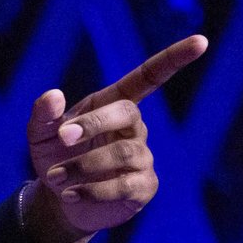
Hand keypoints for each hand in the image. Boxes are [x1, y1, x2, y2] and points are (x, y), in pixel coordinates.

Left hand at [18, 34, 207, 242]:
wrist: (58, 201)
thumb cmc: (55, 157)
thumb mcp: (40, 135)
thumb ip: (44, 115)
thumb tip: (53, 96)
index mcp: (114, 104)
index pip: (149, 77)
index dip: (174, 59)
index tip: (201, 41)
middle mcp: (134, 128)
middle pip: (128, 113)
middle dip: (94, 123)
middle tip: (62, 138)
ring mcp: (142, 158)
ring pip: (124, 154)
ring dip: (83, 165)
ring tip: (55, 177)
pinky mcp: (143, 188)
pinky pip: (124, 187)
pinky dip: (92, 190)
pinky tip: (70, 194)